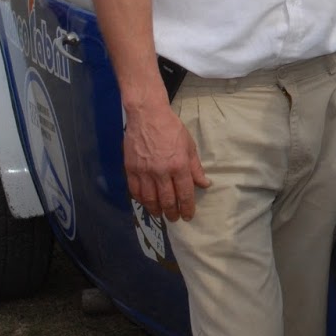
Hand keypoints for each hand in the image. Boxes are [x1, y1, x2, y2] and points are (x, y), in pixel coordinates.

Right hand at [123, 101, 209, 221]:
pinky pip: (135, 190)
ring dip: (155, 210)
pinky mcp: (130, 169)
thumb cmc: (172, 129)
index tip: (188, 216)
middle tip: (174, 219)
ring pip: (149, 199)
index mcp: (179, 166)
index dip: (187, 207)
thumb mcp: (189, 146)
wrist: (147, 116)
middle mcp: (161, 172)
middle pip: (166, 200)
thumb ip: (196, 168)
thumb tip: (204, 184)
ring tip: (160, 215)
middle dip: (172, 212)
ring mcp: (144, 171)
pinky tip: (145, 203)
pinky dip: (140, 200)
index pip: (184, 193)